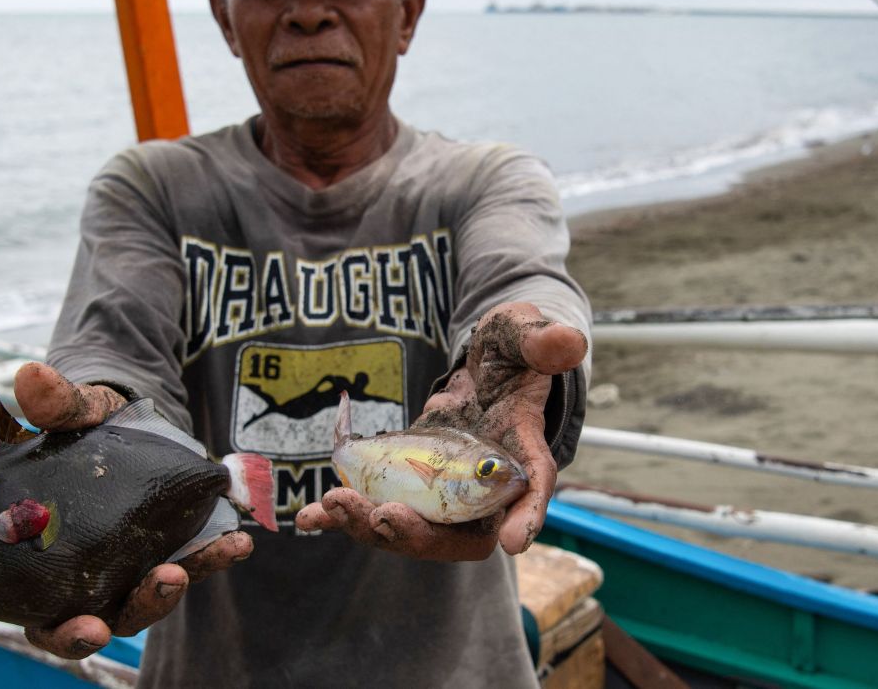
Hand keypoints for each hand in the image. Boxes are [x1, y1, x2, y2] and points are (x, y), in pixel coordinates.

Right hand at [0, 363, 254, 658]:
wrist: (136, 422)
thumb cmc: (84, 428)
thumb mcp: (73, 411)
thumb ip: (55, 403)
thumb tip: (32, 376)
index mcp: (15, 547)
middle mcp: (60, 577)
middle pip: (56, 626)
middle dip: (74, 636)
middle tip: (93, 630)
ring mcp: (114, 576)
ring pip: (125, 611)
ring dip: (151, 603)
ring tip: (174, 576)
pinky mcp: (162, 560)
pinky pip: (187, 570)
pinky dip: (211, 561)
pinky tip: (237, 543)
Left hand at [296, 303, 586, 558]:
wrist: (487, 364)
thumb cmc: (513, 350)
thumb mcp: (527, 337)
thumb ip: (543, 342)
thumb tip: (568, 342)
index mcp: (523, 457)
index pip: (531, 493)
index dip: (525, 517)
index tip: (511, 540)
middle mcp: (482, 490)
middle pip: (457, 533)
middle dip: (418, 532)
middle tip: (383, 516)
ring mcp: (442, 492)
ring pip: (411, 528)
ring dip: (370, 525)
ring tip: (332, 507)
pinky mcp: (407, 484)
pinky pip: (377, 509)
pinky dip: (344, 516)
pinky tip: (309, 516)